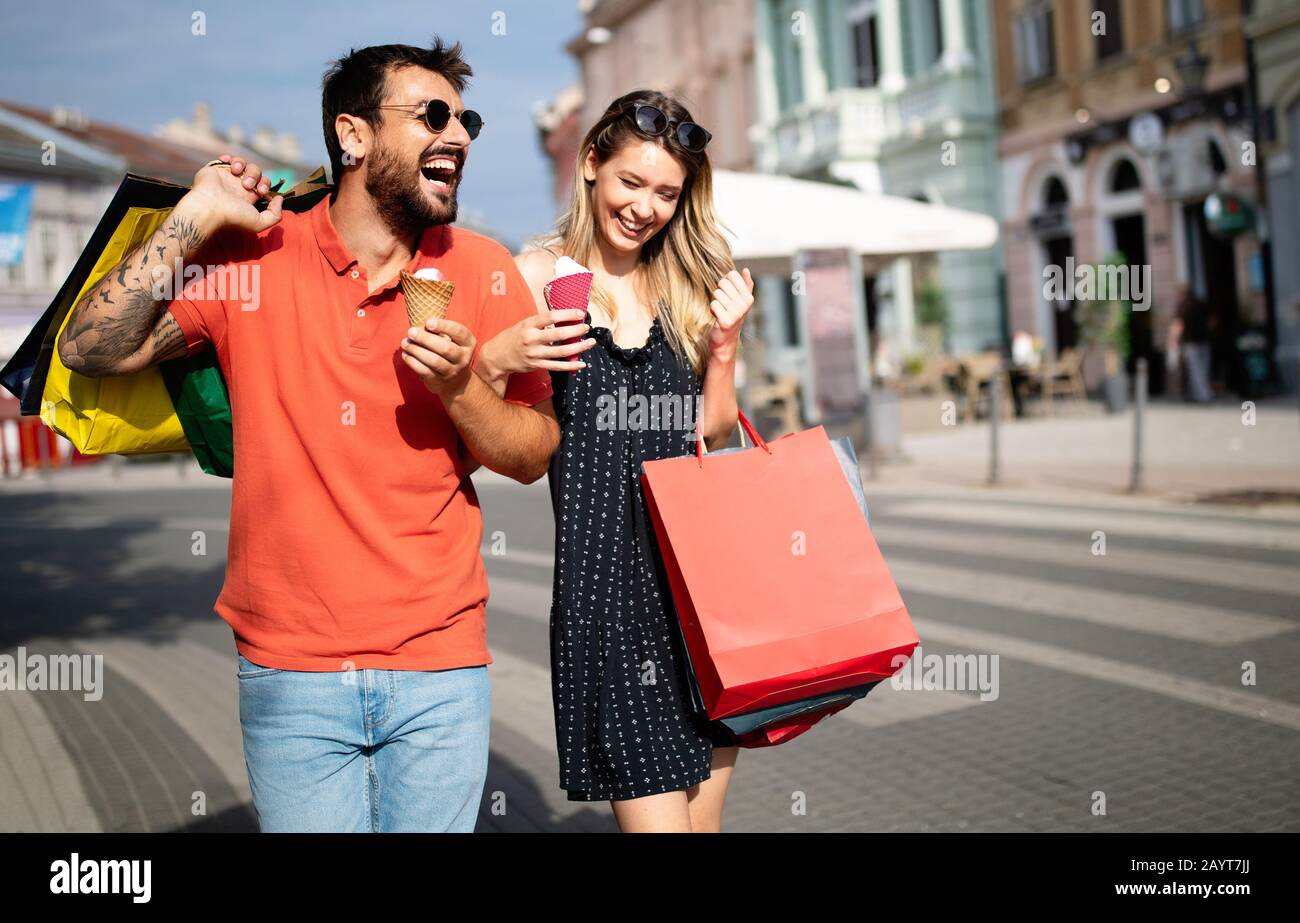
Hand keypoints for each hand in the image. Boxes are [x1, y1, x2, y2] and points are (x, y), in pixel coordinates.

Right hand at [181, 154, 282, 237]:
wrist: (210, 207)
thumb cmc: (233, 216)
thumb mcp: (259, 223)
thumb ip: (275, 215)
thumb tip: (279, 199)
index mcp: (249, 197)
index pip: (263, 185)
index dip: (265, 185)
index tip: (260, 192)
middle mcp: (238, 187)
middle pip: (256, 172)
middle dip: (256, 176)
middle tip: (248, 185)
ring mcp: (227, 177)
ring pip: (244, 163)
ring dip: (244, 166)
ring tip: (236, 172)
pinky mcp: (216, 169)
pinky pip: (227, 158)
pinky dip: (231, 159)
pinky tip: (230, 166)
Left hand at [401, 317, 476, 398]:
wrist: (456, 382)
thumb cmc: (449, 353)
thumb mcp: (453, 341)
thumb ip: (440, 332)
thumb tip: (418, 325)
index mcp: (468, 343)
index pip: (459, 332)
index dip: (443, 326)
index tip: (428, 322)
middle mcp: (463, 358)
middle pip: (445, 348)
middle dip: (425, 339)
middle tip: (411, 332)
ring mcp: (452, 371)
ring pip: (434, 361)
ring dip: (417, 350)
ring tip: (405, 343)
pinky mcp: (440, 381)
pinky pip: (425, 371)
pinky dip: (413, 362)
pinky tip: (405, 355)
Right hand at [478, 308, 594, 377]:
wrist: (497, 356)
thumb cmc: (513, 337)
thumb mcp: (523, 324)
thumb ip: (541, 322)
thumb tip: (563, 318)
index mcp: (528, 325)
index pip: (550, 316)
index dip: (567, 314)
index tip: (579, 312)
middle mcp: (531, 339)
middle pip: (558, 335)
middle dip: (576, 330)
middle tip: (586, 327)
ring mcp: (534, 354)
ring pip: (561, 352)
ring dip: (578, 347)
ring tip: (590, 342)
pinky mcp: (537, 365)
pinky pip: (557, 366)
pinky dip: (571, 366)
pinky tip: (582, 363)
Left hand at [707, 267, 753, 361]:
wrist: (725, 339)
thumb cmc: (731, 317)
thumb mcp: (740, 300)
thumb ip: (745, 284)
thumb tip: (746, 270)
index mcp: (749, 297)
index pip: (732, 274)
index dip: (725, 282)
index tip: (727, 294)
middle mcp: (745, 304)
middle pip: (723, 283)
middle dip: (719, 292)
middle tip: (722, 304)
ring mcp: (736, 313)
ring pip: (717, 293)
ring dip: (715, 302)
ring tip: (720, 311)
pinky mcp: (726, 321)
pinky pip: (713, 304)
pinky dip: (712, 310)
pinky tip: (717, 317)